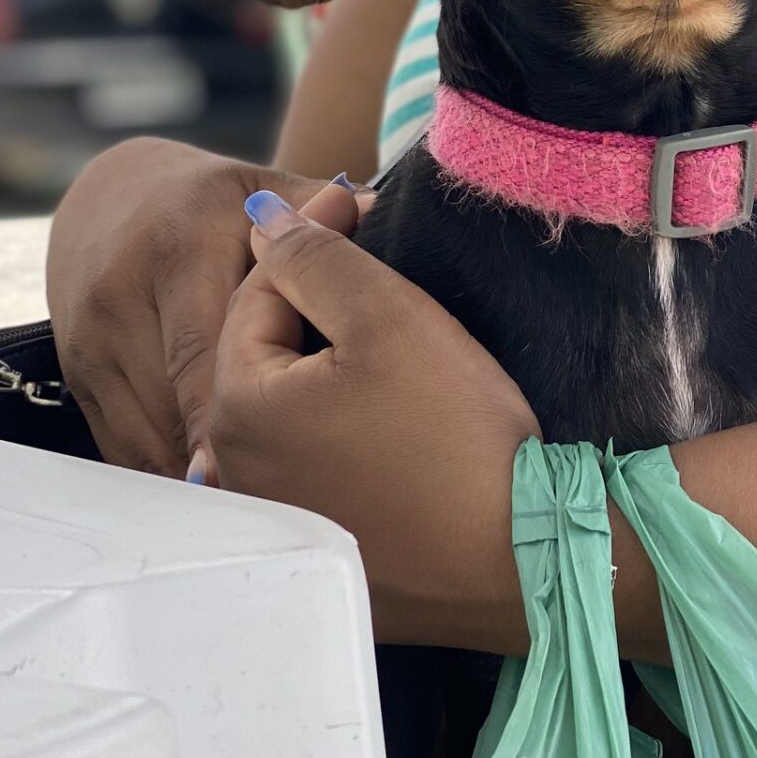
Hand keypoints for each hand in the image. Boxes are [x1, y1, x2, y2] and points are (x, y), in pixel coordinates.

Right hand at [46, 138, 362, 474]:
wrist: (113, 197)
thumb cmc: (214, 204)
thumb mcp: (267, 189)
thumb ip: (323, 210)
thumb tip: (382, 212)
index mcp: (178, 248)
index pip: (200, 348)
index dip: (222, 417)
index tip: (249, 473)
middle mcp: (121, 295)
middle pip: (169, 402)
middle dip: (220, 458)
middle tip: (272, 505)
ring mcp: (90, 341)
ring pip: (143, 433)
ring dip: (196, 476)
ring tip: (256, 507)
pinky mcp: (77, 377)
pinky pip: (123, 445)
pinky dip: (168, 473)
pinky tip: (220, 496)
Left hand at [205, 184, 539, 646]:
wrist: (520, 556)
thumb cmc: (456, 432)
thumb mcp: (388, 316)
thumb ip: (314, 256)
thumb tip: (265, 219)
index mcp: (239, 405)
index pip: (260, 291)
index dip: (315, 236)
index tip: (364, 201)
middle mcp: (236, 470)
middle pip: (270, 352)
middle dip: (319, 300)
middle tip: (384, 262)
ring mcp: (281, 518)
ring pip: (295, 407)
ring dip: (332, 363)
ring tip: (394, 332)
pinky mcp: (327, 550)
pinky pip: (324, 463)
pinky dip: (350, 426)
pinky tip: (400, 414)